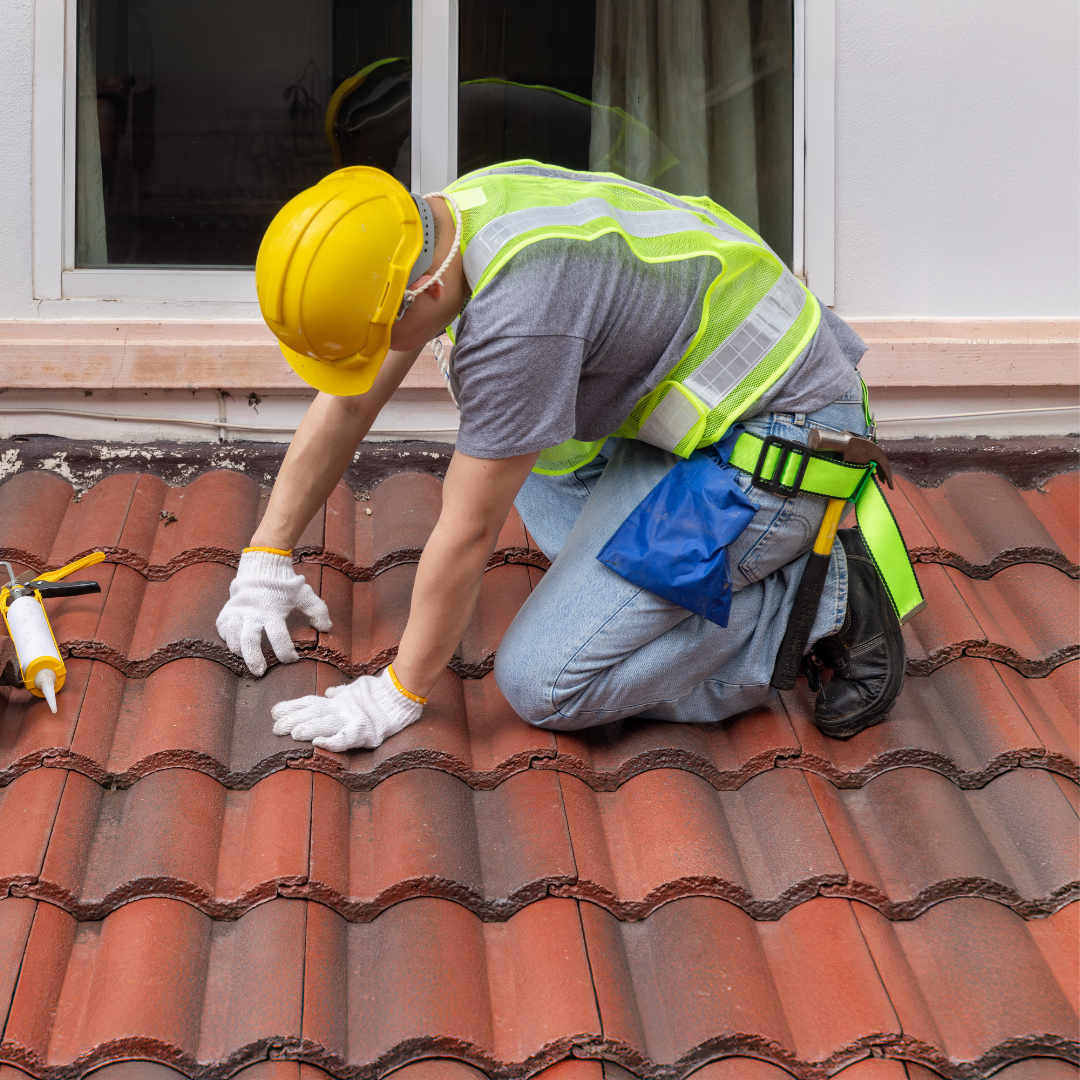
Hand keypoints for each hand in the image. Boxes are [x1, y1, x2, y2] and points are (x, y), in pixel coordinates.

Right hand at [216, 549, 330, 675]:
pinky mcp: (228, 608)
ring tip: (246, 658)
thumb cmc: (285, 583)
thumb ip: (318, 611)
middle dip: (254, 659)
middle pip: (249, 641)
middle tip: (260, 672)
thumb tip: (327, 628)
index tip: (293, 659)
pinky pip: (222, 627)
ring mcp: (238, 610)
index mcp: (273, 610)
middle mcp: (253, 612)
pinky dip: (226, 637)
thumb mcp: (304, 594)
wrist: (263, 564)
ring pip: (233, 636)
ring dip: (239, 650)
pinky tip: (234, 642)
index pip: (279, 637)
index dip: (286, 652)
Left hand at [271, 667, 423, 750]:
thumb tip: (330, 692)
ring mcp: (352, 719)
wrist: (402, 695)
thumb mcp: (358, 689)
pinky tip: (318, 744)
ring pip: (325, 724)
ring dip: (308, 729)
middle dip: (293, 719)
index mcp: (339, 701)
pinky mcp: (365, 731)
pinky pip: (345, 739)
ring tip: (291, 733)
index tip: (275, 711)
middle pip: (313, 714)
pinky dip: (332, 741)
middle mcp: (342, 709)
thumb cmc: (380, 694)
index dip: (292, 706)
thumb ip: (343, 692)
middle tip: (274, 726)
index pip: (311, 703)